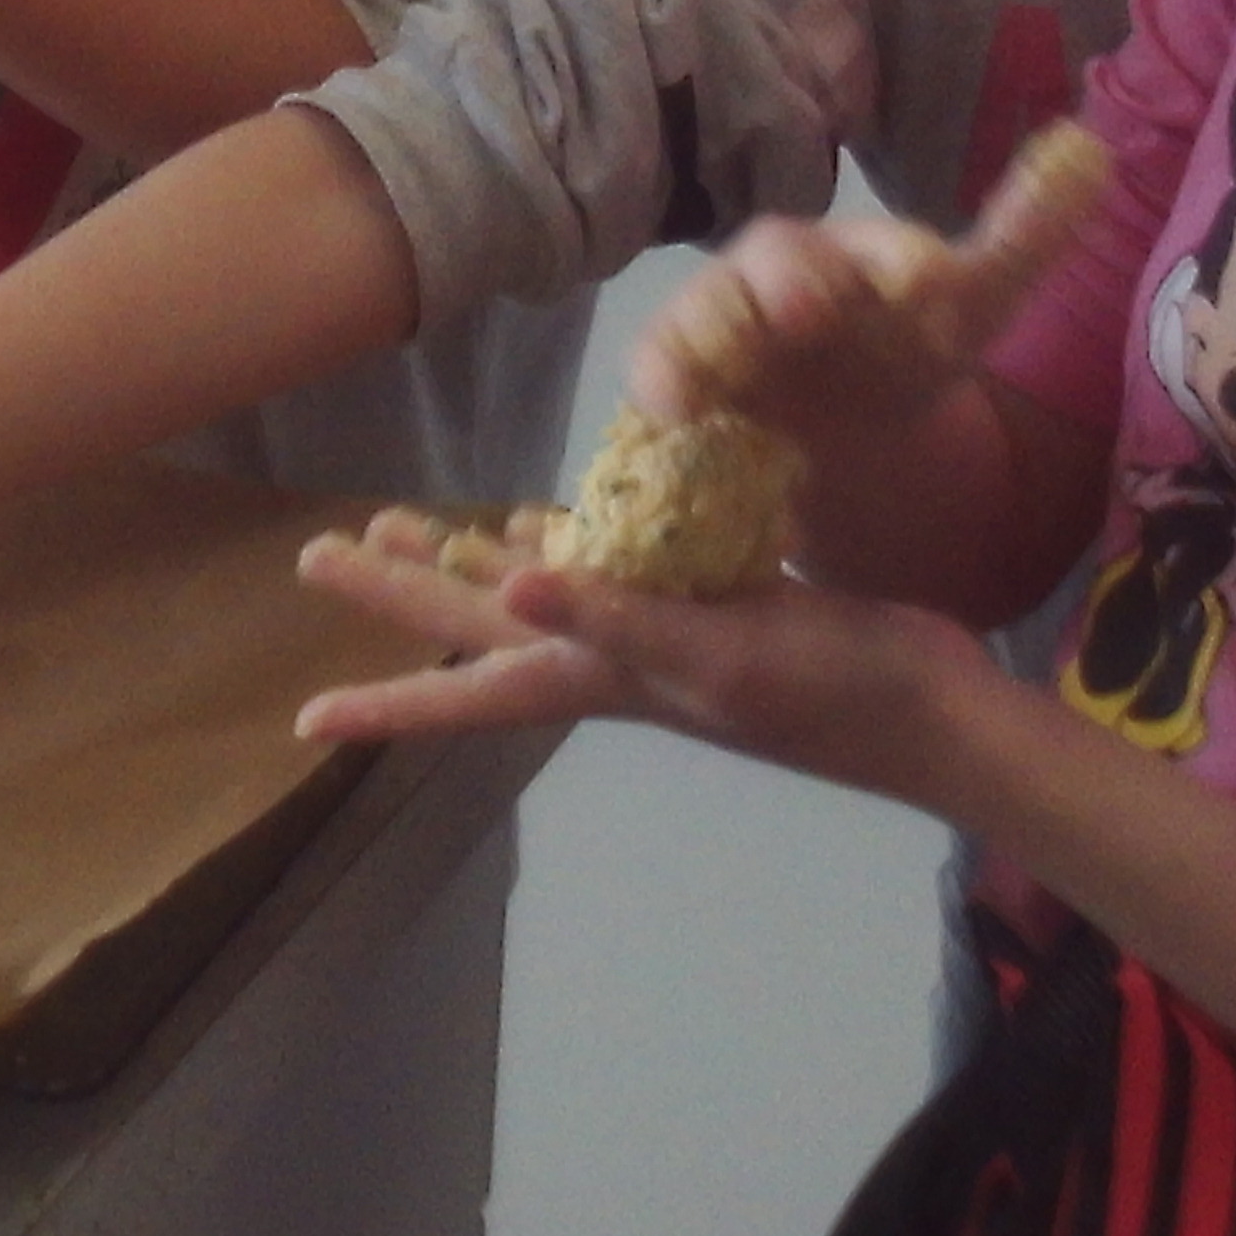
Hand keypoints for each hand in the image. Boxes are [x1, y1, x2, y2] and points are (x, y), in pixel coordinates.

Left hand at [290, 505, 988, 799]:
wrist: (929, 709)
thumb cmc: (828, 690)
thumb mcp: (714, 655)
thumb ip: (613, 621)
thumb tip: (506, 588)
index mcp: (603, 680)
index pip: (472, 692)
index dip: (389, 704)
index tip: (305, 719)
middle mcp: (613, 660)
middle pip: (481, 619)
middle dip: (401, 589)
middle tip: (319, 553)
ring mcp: (656, 631)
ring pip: (534, 585)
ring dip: (468, 555)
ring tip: (398, 520)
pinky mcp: (702, 598)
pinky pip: (609, 560)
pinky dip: (568, 536)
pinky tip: (543, 517)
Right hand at [621, 120, 1114, 444]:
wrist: (843, 417)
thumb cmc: (905, 343)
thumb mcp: (978, 299)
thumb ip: (1029, 231)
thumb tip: (1092, 147)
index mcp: (866, 257)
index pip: (885, 247)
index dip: (903, 260)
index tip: (931, 279)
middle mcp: (790, 275)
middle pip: (781, 261)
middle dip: (790, 280)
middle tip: (808, 305)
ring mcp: (730, 319)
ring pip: (708, 309)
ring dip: (706, 332)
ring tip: (702, 373)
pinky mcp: (688, 370)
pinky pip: (664, 366)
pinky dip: (662, 382)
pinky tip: (671, 409)